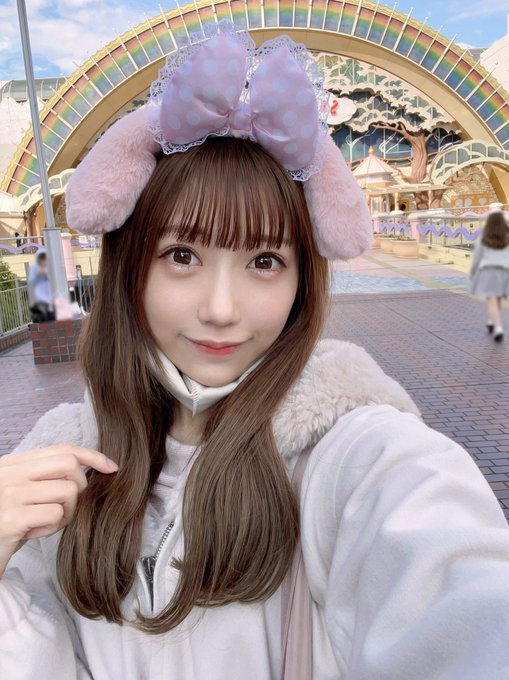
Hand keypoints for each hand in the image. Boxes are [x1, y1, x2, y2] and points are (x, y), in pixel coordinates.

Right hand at [0, 445, 117, 576]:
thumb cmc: (6, 525)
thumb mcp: (23, 494)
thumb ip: (45, 478)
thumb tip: (88, 468)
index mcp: (12, 463)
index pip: (62, 449)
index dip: (92, 456)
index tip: (111, 467)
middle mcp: (9, 473)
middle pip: (69, 464)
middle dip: (80, 486)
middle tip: (67, 507)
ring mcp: (9, 493)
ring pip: (67, 491)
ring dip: (66, 513)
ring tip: (45, 523)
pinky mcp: (12, 518)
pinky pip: (56, 514)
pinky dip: (52, 528)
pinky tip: (33, 534)